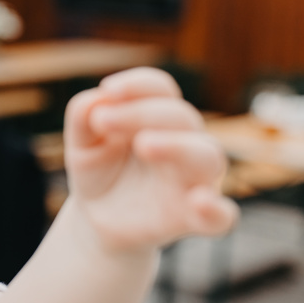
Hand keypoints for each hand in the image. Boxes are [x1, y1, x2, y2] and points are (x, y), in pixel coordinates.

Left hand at [63, 67, 237, 253]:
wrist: (98, 216)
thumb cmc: (98, 168)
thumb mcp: (81, 142)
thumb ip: (82, 117)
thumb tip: (97, 100)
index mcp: (159, 117)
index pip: (161, 90)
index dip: (138, 85)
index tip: (108, 90)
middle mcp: (185, 142)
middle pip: (182, 116)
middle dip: (142, 113)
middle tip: (103, 122)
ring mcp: (194, 180)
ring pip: (207, 156)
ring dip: (177, 146)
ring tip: (143, 145)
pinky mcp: (193, 218)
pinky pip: (222, 216)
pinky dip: (217, 210)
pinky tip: (200, 202)